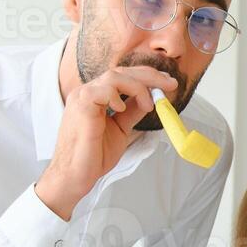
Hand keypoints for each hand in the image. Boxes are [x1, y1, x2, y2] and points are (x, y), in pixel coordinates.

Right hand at [36, 65, 177, 219]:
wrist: (76, 175)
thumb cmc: (94, 155)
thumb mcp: (121, 129)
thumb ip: (132, 112)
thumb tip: (150, 100)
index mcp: (97, 96)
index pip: (123, 76)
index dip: (146, 76)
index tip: (168, 83)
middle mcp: (88, 92)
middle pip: (121, 72)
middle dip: (150, 76)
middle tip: (171, 84)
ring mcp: (82, 97)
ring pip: (114, 76)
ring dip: (138, 87)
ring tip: (148, 105)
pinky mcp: (80, 106)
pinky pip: (101, 90)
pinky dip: (116, 96)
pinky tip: (121, 109)